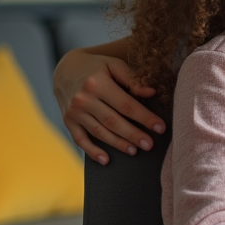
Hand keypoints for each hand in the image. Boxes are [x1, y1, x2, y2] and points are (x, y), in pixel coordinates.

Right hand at [54, 49, 160, 164]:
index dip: (144, 117)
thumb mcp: (113, 65)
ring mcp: (74, 112)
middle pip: (113, 121)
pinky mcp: (68, 121)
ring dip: (118, 144)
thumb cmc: (95, 66)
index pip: (126, 104)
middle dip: (133, 135)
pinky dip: (92, 151)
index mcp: (97, 83)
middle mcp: (83, 99)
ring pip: (99, 132)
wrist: (64, 69)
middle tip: (150, 145)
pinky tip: (106, 160)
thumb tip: (152, 92)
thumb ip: (132, 78)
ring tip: (134, 151)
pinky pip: (80, 139)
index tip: (160, 127)